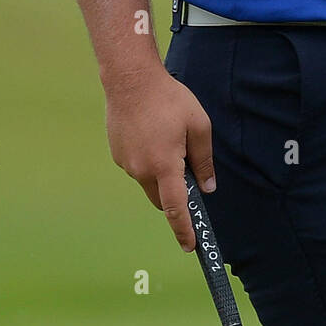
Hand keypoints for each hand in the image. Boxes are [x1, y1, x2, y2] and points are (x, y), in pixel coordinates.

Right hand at [105, 66, 215, 251]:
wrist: (131, 80)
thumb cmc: (169, 100)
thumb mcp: (199, 126)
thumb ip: (204, 160)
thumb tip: (207, 187)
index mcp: (165, 165)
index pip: (176, 208)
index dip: (184, 230)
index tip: (191, 245)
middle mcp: (141, 170)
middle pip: (162, 199)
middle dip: (175, 195)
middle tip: (187, 168)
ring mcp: (126, 163)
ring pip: (148, 182)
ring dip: (161, 173)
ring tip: (169, 137)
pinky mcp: (117, 154)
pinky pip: (137, 167)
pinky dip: (148, 161)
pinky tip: (153, 134)